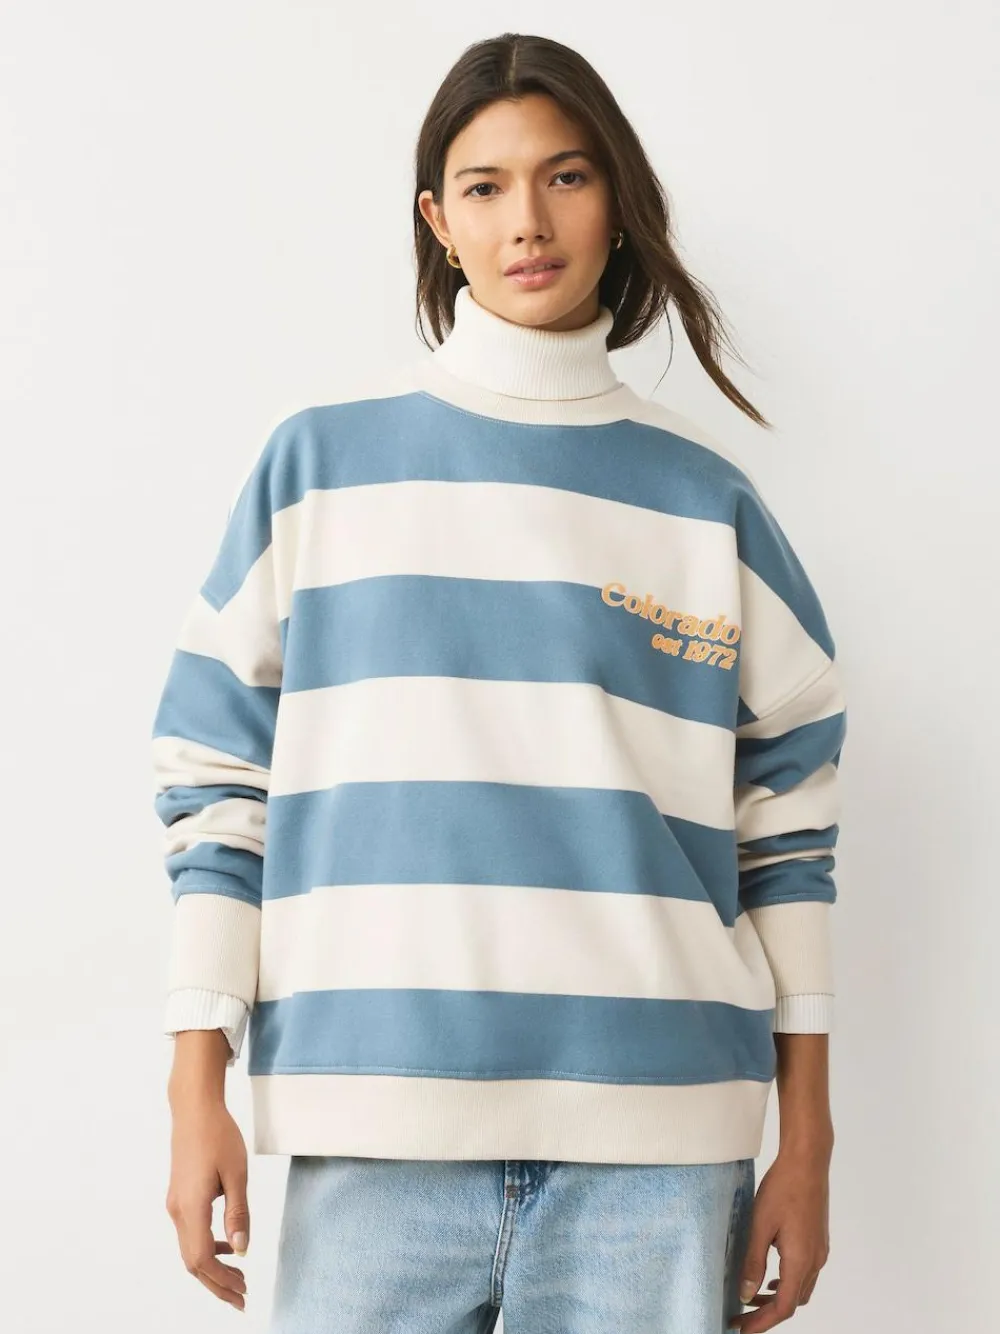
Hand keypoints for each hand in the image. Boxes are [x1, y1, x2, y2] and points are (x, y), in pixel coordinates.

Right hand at [166, 1096, 249, 1310]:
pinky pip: (190, 1234)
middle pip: (193, 1262)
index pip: (203, 1258)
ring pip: (189, 1250)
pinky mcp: (178, 1197)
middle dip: (217, 1284)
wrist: (194, 1109)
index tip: (243, 1291)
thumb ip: (238, 1212)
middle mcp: (178, 1210)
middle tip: (242, 1297)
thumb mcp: (237, 1172)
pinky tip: (227, 1245)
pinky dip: (207, 1249)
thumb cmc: (218, 1135)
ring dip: (212, 1268)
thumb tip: (241, 1249)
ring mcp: (175, 1204)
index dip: (222, 1280)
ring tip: (238, 1277)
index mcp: (192, 1207)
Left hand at [727, 1143, 830, 1329]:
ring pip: (800, 1288)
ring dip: (778, 1298)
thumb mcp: (760, 1225)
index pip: (784, 1307)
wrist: (808, 1162)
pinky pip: (804, 1273)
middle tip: (741, 1315)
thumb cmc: (783, 1189)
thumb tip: (746, 1294)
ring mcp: (819, 1251)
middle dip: (768, 1313)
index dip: (762, 1322)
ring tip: (752, 1297)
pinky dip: (787, 1282)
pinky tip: (771, 1276)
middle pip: (793, 1302)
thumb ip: (753, 1262)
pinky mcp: (818, 1240)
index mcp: (801, 1261)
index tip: (741, 1328)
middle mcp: (815, 1261)